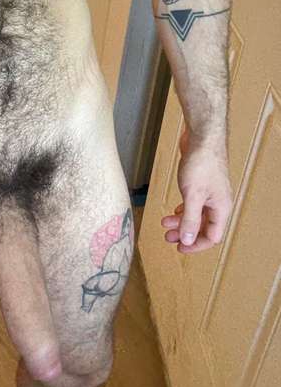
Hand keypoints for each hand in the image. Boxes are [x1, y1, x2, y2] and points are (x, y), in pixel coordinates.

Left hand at [160, 127, 232, 253]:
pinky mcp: (201, 184)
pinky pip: (193, 203)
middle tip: (168, 238)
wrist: (202, 138)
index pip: (211, 236)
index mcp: (221, 208)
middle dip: (185, 233)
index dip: (196, 245)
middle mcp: (218, 203)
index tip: (179, 249)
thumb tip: (187, 240)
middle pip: (203, 227)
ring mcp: (210, 193)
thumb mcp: (192, 195)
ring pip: (196, 214)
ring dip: (181, 221)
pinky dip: (183, 209)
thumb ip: (189, 219)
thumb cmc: (201, 164)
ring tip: (165, 223)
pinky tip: (174, 210)